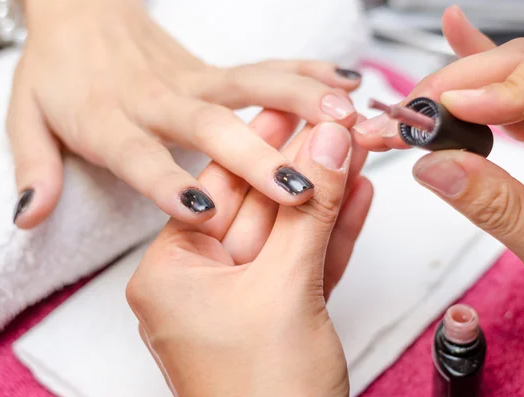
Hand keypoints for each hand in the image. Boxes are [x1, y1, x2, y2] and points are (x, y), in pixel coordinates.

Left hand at [9, 0, 360, 227]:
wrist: (81, 17)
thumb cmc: (59, 77)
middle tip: (298, 184)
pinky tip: (343, 80)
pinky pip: (261, 68)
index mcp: (108, 121)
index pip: (138, 157)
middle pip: (206, 127)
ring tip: (343, 119)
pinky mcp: (211, 71)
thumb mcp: (28, 120)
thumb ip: (34, 168)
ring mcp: (189, 81)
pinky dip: (304, 71)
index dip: (168, 183)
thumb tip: (27, 216)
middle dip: (254, 157)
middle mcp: (156, 101)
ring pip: (248, 89)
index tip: (204, 211)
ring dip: (298, 102)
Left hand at [126, 110, 372, 396]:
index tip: (286, 109)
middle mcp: (197, 285)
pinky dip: (330, 236)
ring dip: (322, 197)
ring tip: (353, 152)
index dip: (256, 145)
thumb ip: (308, 214)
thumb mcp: (284, 290)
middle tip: (330, 124)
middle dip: (298, 168)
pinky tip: (354, 198)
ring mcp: (239, 301)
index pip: (217, 190)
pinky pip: (302, 265)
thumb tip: (327, 147)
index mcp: (170, 275)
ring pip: (285, 235)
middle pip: (256, 208)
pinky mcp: (276, 316)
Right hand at [353, 6, 523, 280]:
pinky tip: (457, 37)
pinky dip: (481, 76)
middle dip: (460, 84)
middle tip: (415, 113)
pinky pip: (515, 94)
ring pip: (511, 78)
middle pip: (522, 70)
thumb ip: (497, 207)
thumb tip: (437, 167)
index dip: (497, 86)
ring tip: (416, 102)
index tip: (452, 110)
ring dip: (456, 86)